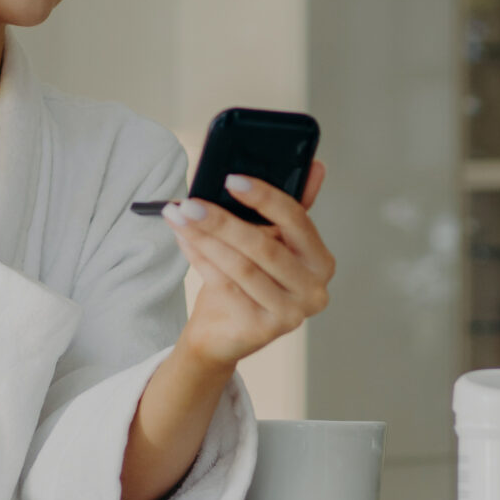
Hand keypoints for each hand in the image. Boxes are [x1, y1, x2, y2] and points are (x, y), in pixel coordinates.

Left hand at [165, 164, 334, 367]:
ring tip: (178, 216)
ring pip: (241, 267)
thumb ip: (286, 207)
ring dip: (204, 237)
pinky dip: (200, 258)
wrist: (224, 333)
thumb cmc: (248, 281)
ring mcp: (291, 314)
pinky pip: (225, 286)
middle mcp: (313, 290)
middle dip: (223, 220)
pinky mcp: (262, 330)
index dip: (264, 197)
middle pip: (265, 247)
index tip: (231, 179)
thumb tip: (316, 166)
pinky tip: (183, 239)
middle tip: (189, 202)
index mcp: (321, 261)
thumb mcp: (270, 241)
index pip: (297, 220)